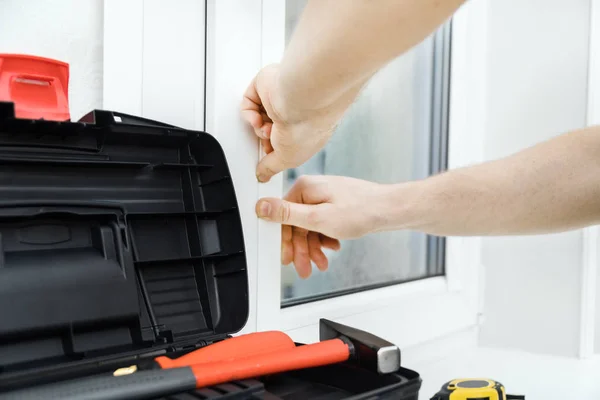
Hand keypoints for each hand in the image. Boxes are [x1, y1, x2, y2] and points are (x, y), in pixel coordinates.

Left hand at [241, 64, 342, 182]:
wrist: (300, 101)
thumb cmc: (305, 127)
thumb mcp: (288, 159)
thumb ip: (272, 168)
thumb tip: (263, 175)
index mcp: (305, 129)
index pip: (283, 141)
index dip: (272, 150)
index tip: (267, 158)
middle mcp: (294, 113)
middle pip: (269, 129)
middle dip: (265, 139)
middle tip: (267, 142)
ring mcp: (280, 99)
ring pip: (258, 117)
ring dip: (258, 128)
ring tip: (266, 129)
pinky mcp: (266, 86)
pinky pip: (249, 102)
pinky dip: (249, 114)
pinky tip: (257, 120)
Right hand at [255, 175, 389, 277]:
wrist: (390, 209)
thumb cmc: (360, 210)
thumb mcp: (318, 218)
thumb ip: (287, 215)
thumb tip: (260, 206)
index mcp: (304, 189)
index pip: (283, 217)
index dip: (285, 242)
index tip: (286, 259)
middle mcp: (312, 190)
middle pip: (297, 224)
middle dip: (301, 249)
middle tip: (305, 268)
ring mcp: (325, 196)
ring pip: (310, 227)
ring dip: (313, 247)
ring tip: (321, 263)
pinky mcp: (335, 204)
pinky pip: (323, 224)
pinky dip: (325, 239)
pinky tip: (332, 248)